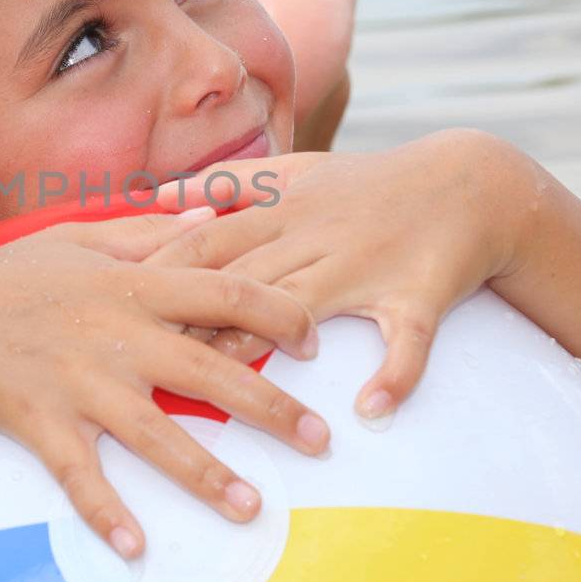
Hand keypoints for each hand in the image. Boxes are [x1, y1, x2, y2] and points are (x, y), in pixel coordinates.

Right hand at [0, 207, 329, 559]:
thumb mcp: (78, 240)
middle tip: (322, 441)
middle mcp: (115, 335)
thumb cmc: (6, 276)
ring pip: (156, 434)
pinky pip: (80, 476)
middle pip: (210, 371)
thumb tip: (213, 220)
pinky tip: (137, 550)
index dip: (277, 314)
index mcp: (130, 286)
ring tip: (252, 509)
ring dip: (206, 475)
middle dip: (272, 408)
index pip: (224, 293)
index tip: (314, 341)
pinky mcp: (39, 422)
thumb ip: (149, 233)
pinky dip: (106, 514)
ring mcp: (78, 382)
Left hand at [146, 128, 537, 420]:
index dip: (159, 274)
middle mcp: (315, 240)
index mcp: (283, 212)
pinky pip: (408, 342)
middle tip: (144, 355)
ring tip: (239, 385)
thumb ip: (229, 185)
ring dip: (272, 343)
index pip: (207, 244)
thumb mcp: (298, 172)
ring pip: (308, 308)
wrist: (469, 183)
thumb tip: (158, 193)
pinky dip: (394, 375)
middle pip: (242, 279)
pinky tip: (373, 410)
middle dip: (193, 316)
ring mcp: (366, 269)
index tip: (111, 305)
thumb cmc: (371, 186)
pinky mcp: (418, 298)